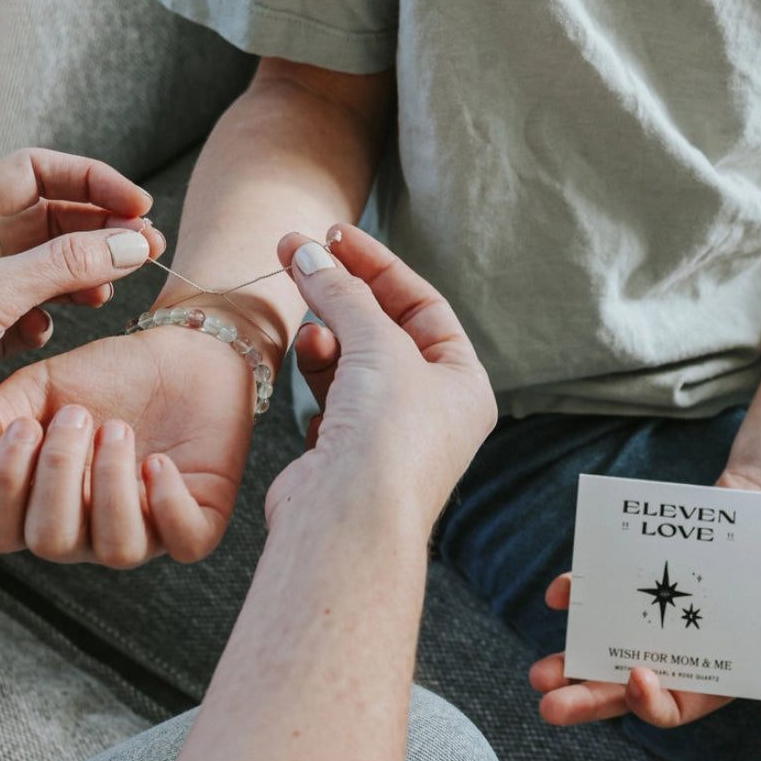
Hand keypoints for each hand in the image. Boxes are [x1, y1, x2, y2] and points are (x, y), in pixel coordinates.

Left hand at [0, 148, 164, 425]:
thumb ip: (69, 264)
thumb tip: (133, 241)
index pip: (38, 171)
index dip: (92, 181)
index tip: (137, 205)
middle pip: (51, 216)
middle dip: (100, 230)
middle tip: (145, 247)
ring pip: (46, 265)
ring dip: (82, 275)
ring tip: (105, 293)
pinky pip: (29, 308)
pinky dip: (48, 316)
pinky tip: (43, 331)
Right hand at [0, 324, 256, 564]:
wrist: (187, 350)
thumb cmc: (113, 375)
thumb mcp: (43, 388)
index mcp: (45, 504)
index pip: (0, 532)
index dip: (5, 486)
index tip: (26, 426)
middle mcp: (91, 529)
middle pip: (52, 542)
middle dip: (61, 474)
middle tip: (81, 415)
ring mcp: (148, 530)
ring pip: (116, 548)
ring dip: (111, 483)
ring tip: (118, 429)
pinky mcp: (200, 520)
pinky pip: (184, 543)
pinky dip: (168, 504)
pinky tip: (158, 461)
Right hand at [264, 225, 496, 537]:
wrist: (346, 525)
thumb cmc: (388, 439)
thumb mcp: (378, 345)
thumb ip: (343, 292)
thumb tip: (307, 251)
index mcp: (461, 382)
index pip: (421, 303)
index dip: (378, 264)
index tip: (334, 235)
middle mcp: (429, 407)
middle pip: (383, 326)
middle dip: (341, 289)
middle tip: (299, 253)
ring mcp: (384, 429)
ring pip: (351, 356)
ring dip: (327, 327)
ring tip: (306, 312)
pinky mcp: (342, 448)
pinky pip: (329, 389)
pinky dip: (316, 364)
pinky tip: (306, 350)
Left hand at [530, 474, 760, 760]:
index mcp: (710, 674)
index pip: (672, 704)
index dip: (649, 702)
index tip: (636, 677)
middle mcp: (672, 648)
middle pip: (622, 683)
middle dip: (586, 698)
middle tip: (549, 704)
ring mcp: (648, 609)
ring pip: (602, 641)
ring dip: (569, 656)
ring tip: (539, 670)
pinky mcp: (633, 572)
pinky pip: (599, 588)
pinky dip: (577, 592)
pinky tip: (559, 594)